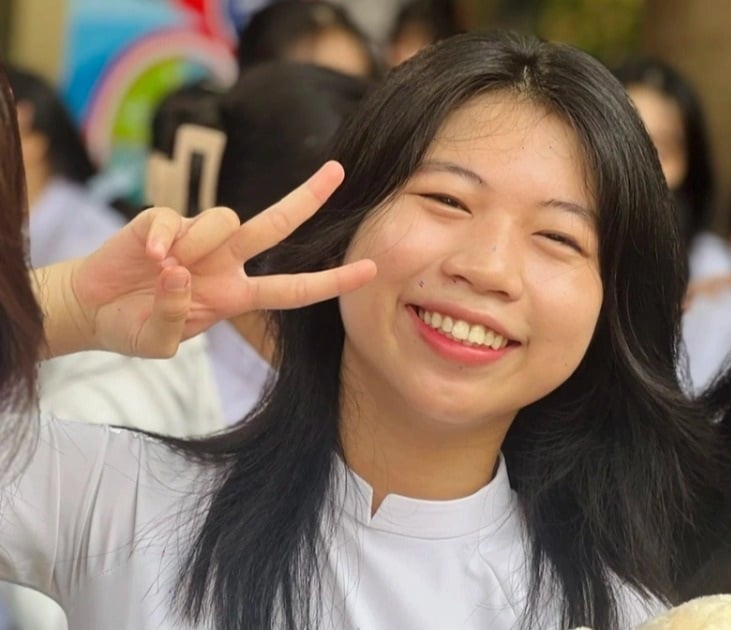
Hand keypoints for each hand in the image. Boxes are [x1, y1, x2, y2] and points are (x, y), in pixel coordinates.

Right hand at [47, 161, 375, 358]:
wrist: (91, 309)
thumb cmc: (135, 326)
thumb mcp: (160, 341)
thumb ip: (175, 317)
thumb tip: (180, 274)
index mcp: (237, 294)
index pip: (294, 287)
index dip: (332, 281)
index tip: (371, 269)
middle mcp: (225, 262)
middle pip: (276, 224)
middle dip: (308, 197)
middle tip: (338, 170)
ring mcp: (196, 238)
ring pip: (225, 219)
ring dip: (200, 243)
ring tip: (165, 270)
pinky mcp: (162, 221)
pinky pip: (174, 220)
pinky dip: (161, 239)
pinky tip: (146, 257)